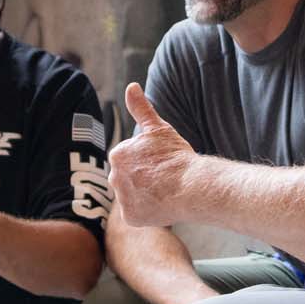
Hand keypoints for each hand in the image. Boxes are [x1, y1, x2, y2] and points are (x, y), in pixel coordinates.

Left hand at [108, 84, 197, 227]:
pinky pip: (136, 214)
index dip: (148, 162)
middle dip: (142, 179)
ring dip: (145, 195)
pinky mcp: (130, 216)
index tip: (162, 163)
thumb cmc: (176, 156)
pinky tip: (162, 204)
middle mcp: (114, 176)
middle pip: (128, 178)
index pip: (130, 160)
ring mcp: (121, 198)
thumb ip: (141, 108)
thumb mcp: (158, 128)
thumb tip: (131, 86)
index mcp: (118, 154)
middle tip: (164, 178)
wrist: (190, 185)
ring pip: (132, 196)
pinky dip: (147, 212)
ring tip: (165, 191)